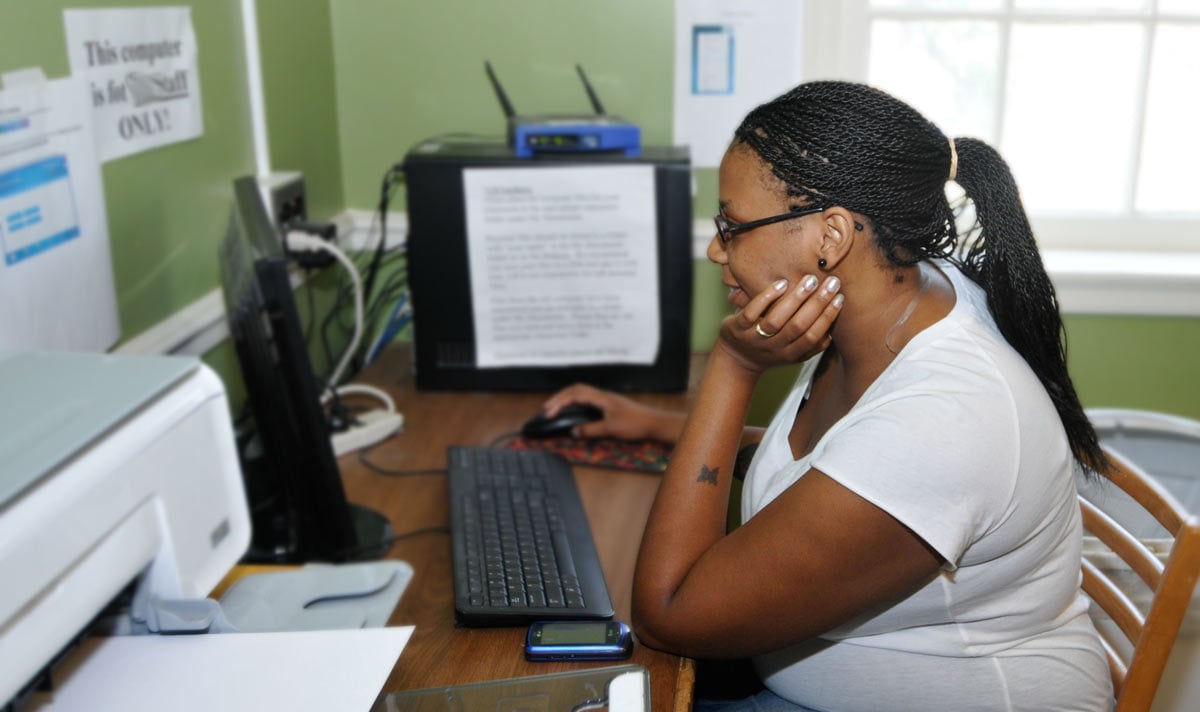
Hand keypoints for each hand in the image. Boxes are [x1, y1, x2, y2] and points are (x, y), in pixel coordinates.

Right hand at [541, 383, 684, 442]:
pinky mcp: (609, 406)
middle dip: (559, 397)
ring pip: (582, 393)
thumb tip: (573, 431)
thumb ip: (591, 430)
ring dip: (567, 399)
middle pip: (576, 389)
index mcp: (601, 397)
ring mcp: (606, 400)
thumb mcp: (611, 429)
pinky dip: (577, 403)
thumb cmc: (636, 424)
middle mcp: (602, 395)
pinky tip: (574, 411)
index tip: (549, 412)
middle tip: (547, 408)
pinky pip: (588, 399)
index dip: (559, 402)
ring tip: (556, 408)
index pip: (575, 394)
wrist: (654, 423)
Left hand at [718, 274, 842, 372]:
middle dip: (817, 304)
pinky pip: (752, 312)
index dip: (827, 318)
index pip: (812, 336)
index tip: (840, 298)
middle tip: (831, 282)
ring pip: (777, 319)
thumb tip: (831, 334)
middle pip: (798, 326)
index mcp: (790, 354)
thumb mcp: (792, 355)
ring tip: (810, 280)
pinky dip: (767, 297)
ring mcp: (755, 338)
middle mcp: (774, 348)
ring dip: (795, 299)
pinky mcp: (738, 327)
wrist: (736, 359)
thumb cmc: (770, 350)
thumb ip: (811, 346)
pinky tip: (781, 283)